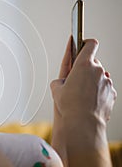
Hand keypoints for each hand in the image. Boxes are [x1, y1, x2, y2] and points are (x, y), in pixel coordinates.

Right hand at [50, 37, 116, 166]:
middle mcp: (98, 71)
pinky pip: (104, 88)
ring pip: (99, 76)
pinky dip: (98, 91)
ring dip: (92, 81)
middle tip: (76, 80)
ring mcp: (106, 82)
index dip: (85, 43)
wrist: (83, 123)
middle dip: (85, 69)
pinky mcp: (111, 93)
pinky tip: (89, 101)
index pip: (90, 44)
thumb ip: (60, 79)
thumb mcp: (56, 88)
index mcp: (84, 64)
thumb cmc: (70, 106)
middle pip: (93, 62)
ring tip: (82, 94)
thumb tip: (62, 82)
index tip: (82, 44)